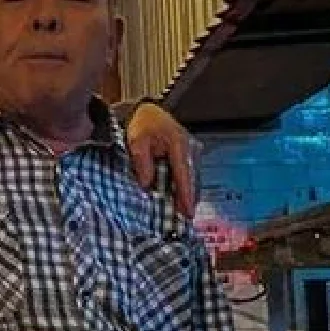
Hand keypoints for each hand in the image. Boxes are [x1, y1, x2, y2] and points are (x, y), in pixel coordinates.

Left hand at [125, 101, 196, 216]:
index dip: (186, 195)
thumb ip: (142, 163)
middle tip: (185, 218)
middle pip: (192, 179)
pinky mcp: (189, 154)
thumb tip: (147, 184)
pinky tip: (180, 198)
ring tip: (183, 212)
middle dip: (189, 199)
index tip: (188, 211)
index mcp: (178, 144)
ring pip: (192, 178)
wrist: (146, 112)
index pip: (183, 174)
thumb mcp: (137, 142)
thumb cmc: (142, 125)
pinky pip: (189, 173)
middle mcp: (190, 148)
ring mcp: (192, 151)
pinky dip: (185, 186)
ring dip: (188, 193)